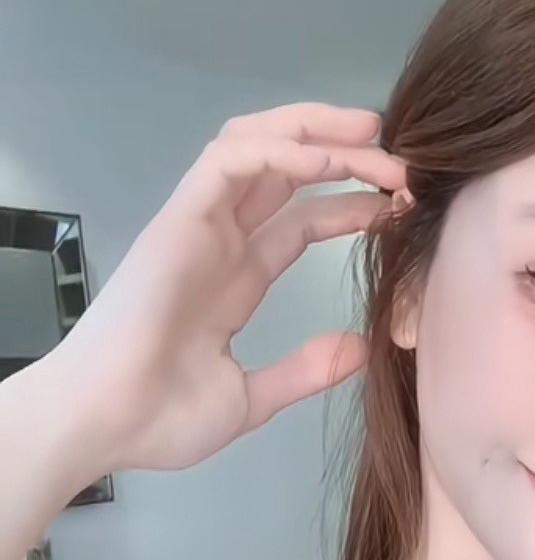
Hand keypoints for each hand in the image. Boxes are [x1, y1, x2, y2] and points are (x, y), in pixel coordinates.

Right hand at [42, 102, 407, 473]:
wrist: (106, 425)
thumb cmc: (161, 418)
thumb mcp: (251, 398)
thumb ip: (304, 371)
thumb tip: (360, 350)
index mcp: (236, 279)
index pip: (301, 222)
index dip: (351, 206)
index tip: (402, 209)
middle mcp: (220, 242)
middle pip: (283, 169)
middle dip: (343, 152)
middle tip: (402, 157)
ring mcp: (198, 227)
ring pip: (258, 148)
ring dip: (317, 134)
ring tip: (373, 136)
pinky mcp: (179, 220)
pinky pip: (232, 163)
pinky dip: (282, 152)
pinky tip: (328, 161)